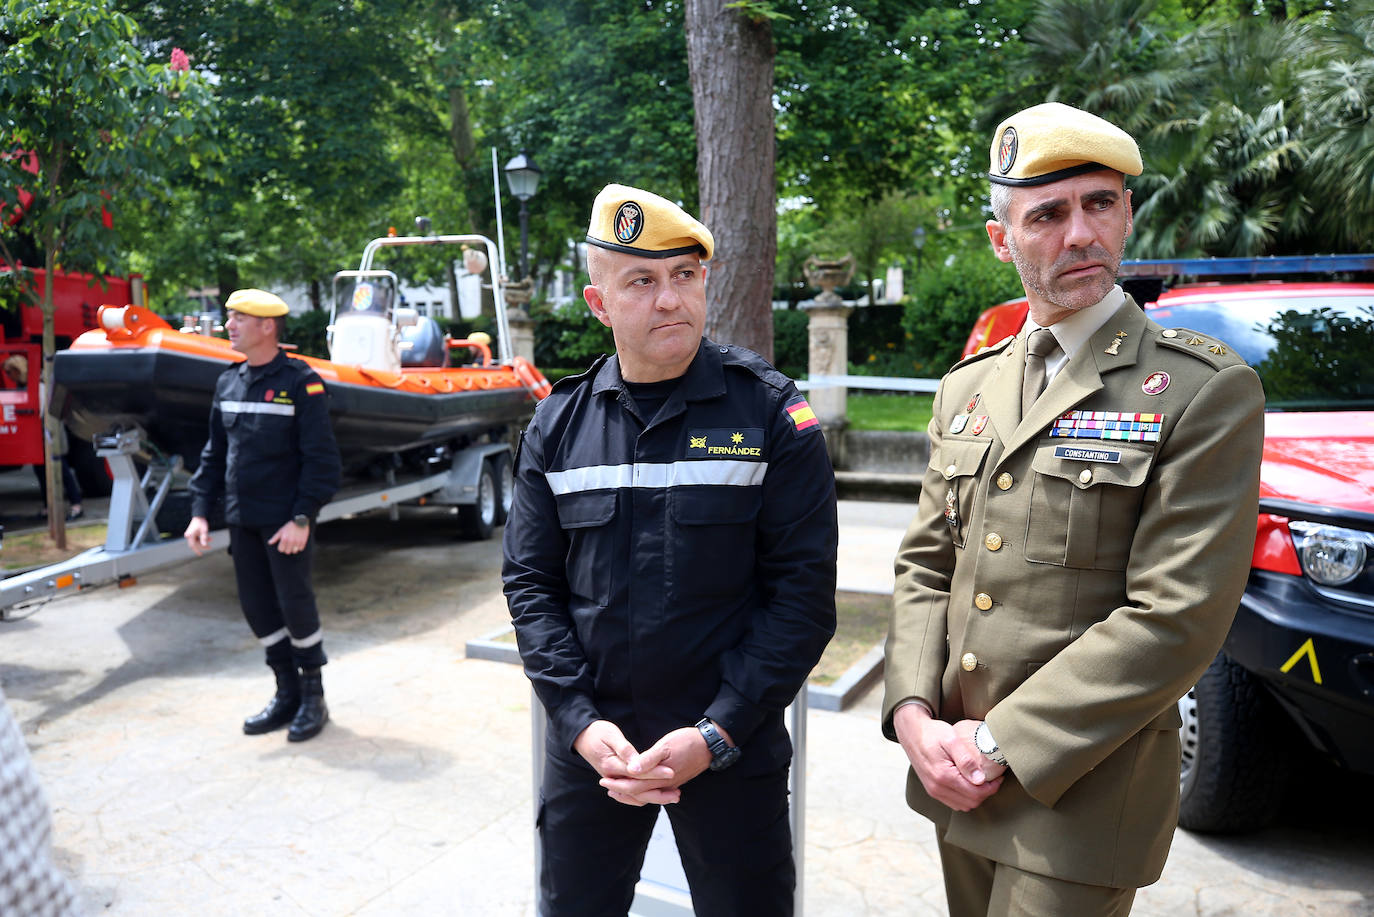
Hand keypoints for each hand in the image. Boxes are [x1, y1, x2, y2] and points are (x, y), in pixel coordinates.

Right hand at [184, 516, 210, 555]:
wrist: (199, 515)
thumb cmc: (201, 522)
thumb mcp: (204, 530)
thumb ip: (204, 538)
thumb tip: (204, 545)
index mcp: (190, 535)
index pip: (193, 545)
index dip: (197, 550)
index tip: (201, 554)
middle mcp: (188, 535)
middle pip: (195, 544)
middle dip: (202, 546)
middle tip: (210, 547)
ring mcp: (190, 535)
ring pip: (196, 541)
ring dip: (203, 542)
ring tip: (211, 539)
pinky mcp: (192, 533)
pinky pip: (197, 539)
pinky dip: (202, 539)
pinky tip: (209, 538)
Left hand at [268, 520, 308, 553]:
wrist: (301, 521)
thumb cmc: (290, 526)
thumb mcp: (281, 531)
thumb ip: (275, 538)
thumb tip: (269, 543)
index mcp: (284, 539)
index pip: (281, 550)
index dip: (281, 548)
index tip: (282, 545)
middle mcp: (291, 541)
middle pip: (287, 552)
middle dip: (287, 549)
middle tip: (288, 545)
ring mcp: (298, 542)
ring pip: (294, 551)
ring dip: (293, 549)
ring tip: (293, 545)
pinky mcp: (303, 542)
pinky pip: (300, 549)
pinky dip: (299, 547)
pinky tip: (298, 543)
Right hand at [574, 721, 675, 806]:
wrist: (582, 736)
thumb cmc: (598, 732)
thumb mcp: (611, 736)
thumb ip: (624, 751)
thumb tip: (635, 765)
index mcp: (611, 766)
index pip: (637, 774)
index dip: (655, 773)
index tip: (672, 772)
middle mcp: (612, 778)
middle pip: (638, 790)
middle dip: (659, 792)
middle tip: (678, 793)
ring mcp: (614, 780)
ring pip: (635, 795)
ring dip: (655, 797)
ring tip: (673, 796)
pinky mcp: (617, 780)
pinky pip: (632, 793)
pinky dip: (646, 795)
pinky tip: (658, 793)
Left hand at [599, 725, 718, 805]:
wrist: (709, 746)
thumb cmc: (687, 742)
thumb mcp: (666, 746)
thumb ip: (649, 759)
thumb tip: (631, 769)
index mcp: (660, 777)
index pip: (633, 786)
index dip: (617, 784)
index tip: (603, 779)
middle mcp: (664, 786)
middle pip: (638, 794)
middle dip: (619, 790)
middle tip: (605, 784)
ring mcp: (670, 786)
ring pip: (646, 796)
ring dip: (629, 794)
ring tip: (616, 790)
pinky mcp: (674, 782)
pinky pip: (654, 793)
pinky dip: (642, 792)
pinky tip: (638, 786)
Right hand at [893, 703, 1002, 811]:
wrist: (911, 732)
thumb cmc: (932, 733)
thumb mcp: (951, 740)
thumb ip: (966, 760)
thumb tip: (980, 779)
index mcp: (943, 776)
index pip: (976, 793)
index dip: (992, 788)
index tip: (998, 776)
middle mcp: (937, 788)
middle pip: (971, 802)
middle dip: (986, 792)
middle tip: (993, 778)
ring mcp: (933, 791)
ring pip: (963, 805)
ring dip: (975, 796)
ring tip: (982, 780)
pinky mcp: (932, 790)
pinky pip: (954, 802)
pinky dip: (965, 797)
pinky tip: (968, 783)